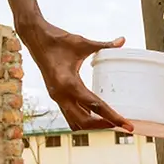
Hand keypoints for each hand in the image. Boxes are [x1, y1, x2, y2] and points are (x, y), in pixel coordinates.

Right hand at [18, 20, 133, 132]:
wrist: (35, 38)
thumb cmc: (58, 40)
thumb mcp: (83, 43)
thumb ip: (104, 45)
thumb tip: (122, 41)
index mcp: (69, 82)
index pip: (95, 106)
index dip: (113, 117)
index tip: (127, 125)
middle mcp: (61, 94)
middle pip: (85, 121)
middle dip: (104, 125)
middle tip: (122, 125)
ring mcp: (56, 97)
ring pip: (75, 122)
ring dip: (92, 125)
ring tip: (110, 122)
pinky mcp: (55, 95)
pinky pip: (69, 115)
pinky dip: (82, 120)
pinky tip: (93, 115)